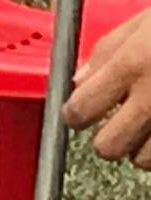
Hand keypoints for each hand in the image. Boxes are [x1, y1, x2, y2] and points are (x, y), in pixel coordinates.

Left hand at [66, 9, 150, 165]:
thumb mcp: (148, 20)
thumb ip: (108, 51)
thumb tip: (79, 81)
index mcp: (134, 63)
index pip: (78, 111)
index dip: (76, 113)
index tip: (81, 111)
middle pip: (107, 147)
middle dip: (109, 136)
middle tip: (121, 119)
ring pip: (142, 159)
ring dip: (142, 144)